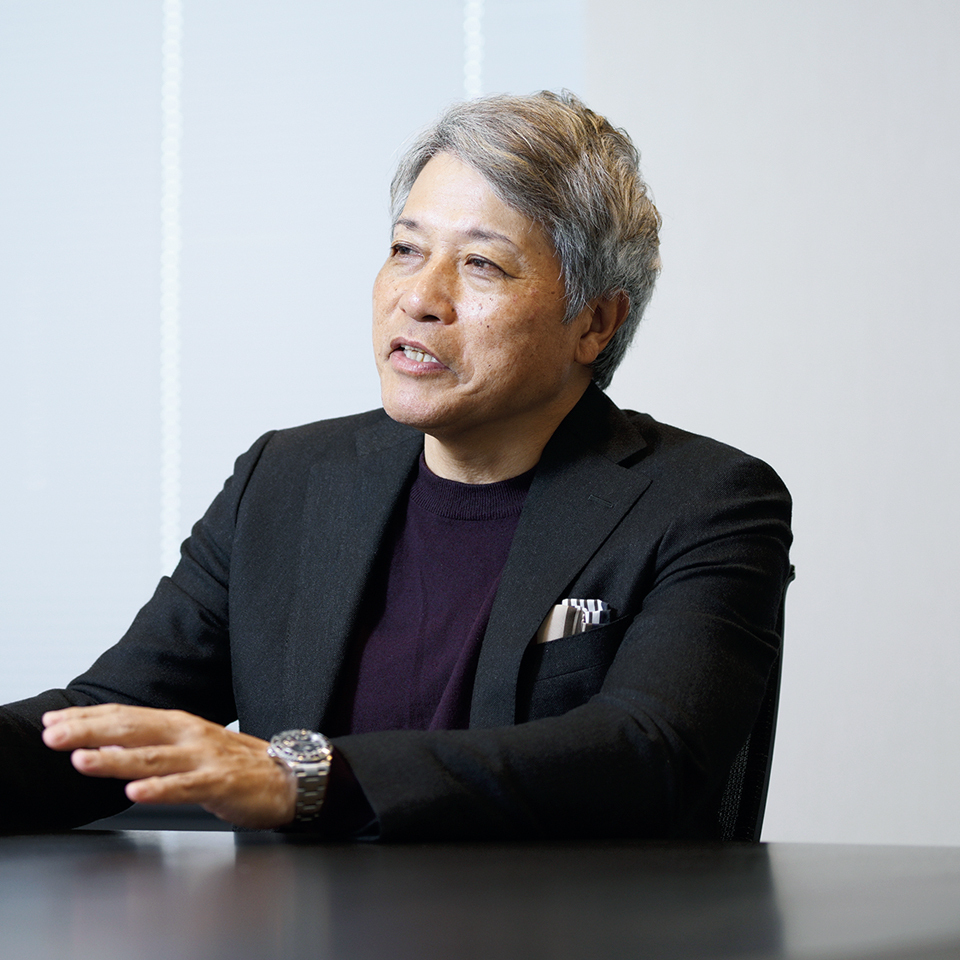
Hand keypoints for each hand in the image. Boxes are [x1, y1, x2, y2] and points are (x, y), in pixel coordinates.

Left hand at [41, 704, 296, 828]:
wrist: (289, 776)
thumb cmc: (237, 763)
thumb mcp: (190, 747)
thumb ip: (151, 745)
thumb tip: (103, 745)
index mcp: (180, 724)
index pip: (126, 715)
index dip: (88, 717)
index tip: (53, 720)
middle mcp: (189, 735)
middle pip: (133, 730)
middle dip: (89, 732)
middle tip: (54, 735)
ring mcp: (205, 758)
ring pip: (153, 758)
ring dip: (115, 759)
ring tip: (83, 762)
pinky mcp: (221, 783)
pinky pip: (186, 787)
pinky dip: (159, 789)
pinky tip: (135, 793)